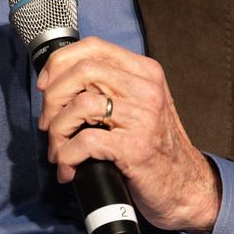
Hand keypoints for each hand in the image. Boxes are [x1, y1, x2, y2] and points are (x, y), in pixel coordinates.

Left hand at [36, 36, 219, 232]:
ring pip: (79, 105)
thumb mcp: (140, 105)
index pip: (93, 47)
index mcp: (145, 72)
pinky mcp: (135, 147)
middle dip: (53, 98)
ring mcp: (143, 117)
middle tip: (47, 122)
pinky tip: (68, 168)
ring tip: (58, 150)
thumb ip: (110, 87)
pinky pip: (85, 141)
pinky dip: (67, 156)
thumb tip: (58, 85)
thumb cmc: (155, 147)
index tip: (45, 85)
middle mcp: (146, 88)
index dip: (59, 62)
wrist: (188, 186)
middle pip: (82, 71)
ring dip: (57, 131)